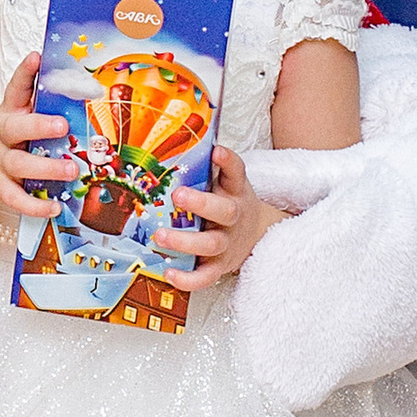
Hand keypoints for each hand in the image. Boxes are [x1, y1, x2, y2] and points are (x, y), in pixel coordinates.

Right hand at [0, 54, 70, 217]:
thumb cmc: (4, 141)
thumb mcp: (15, 118)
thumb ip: (40, 108)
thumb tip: (79, 88)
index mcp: (9, 113)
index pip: (15, 89)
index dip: (25, 73)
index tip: (36, 57)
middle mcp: (0, 136)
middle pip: (14, 128)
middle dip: (37, 126)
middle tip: (62, 125)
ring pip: (18, 165)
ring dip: (45, 168)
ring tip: (71, 170)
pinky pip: (16, 198)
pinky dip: (35, 205)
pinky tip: (54, 206)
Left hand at [157, 146, 283, 292]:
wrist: (256, 234)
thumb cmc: (230, 202)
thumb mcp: (226, 182)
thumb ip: (207, 166)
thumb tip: (173, 137)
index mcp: (235, 191)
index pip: (236, 172)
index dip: (228, 161)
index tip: (217, 150)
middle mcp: (234, 217)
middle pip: (224, 211)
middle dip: (201, 204)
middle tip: (177, 196)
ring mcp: (228, 243)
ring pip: (211, 245)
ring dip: (185, 241)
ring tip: (160, 236)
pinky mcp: (220, 266)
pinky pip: (206, 276)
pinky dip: (188, 279)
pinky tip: (168, 272)